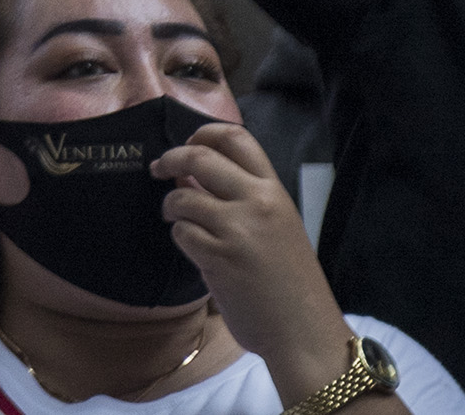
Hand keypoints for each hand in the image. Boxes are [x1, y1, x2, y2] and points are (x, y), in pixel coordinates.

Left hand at [157, 119, 357, 400]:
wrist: (305, 331)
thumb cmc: (291, 282)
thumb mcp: (277, 228)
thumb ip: (242, 199)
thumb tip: (190, 174)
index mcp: (275, 192)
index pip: (238, 138)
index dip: (204, 133)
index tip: (188, 143)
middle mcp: (257, 203)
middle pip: (199, 157)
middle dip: (171, 159)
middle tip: (159, 170)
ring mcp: (237, 230)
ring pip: (182, 197)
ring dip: (171, 207)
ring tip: (178, 220)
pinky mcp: (218, 258)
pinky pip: (182, 233)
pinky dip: (181, 238)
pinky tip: (193, 249)